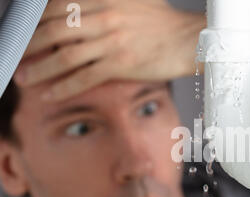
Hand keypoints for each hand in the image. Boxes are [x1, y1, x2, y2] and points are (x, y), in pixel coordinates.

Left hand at [15, 0, 204, 100]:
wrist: (190, 40)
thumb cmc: (163, 23)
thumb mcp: (132, 0)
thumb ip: (105, 1)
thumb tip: (78, 8)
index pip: (58, 7)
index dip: (36, 20)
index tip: (25, 33)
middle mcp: (105, 16)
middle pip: (55, 31)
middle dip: (31, 45)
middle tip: (18, 57)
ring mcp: (112, 41)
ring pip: (65, 55)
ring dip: (41, 68)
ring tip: (25, 78)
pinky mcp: (122, 64)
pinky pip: (85, 77)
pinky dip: (64, 86)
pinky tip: (51, 93)